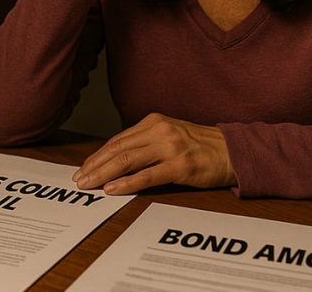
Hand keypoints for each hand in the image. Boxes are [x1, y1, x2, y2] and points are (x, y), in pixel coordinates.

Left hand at [72, 113, 235, 194]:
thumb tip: (116, 159)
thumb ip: (146, 143)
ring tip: (89, 185)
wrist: (232, 151)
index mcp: (154, 122)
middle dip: (94, 165)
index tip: (84, 169)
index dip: (97, 156)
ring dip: (103, 174)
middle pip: (118, 149)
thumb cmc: (200, 146)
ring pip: (127, 160)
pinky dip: (127, 183)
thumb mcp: (170, 135)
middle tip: (79, 179)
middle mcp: (160, 130)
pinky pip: (147, 175)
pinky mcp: (180, 165)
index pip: (118, 140)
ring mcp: (170, 147)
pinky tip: (112, 189)